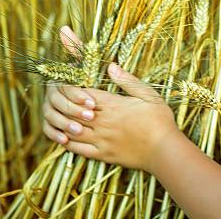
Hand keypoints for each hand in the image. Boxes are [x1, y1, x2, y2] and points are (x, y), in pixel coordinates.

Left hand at [42, 25, 179, 171]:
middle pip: (73, 112)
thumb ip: (127, 80)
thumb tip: (111, 66)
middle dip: (64, 105)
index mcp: (112, 105)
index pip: (83, 94)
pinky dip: (68, 144)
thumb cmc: (159, 120)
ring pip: (72, 131)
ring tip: (57, 118)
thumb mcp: (148, 94)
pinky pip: (79, 150)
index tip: (67, 82)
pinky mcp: (103, 154)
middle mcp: (102, 122)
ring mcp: (101, 139)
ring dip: (63, 124)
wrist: (164, 150)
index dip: (72, 88)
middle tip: (56, 99)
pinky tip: (64, 139)